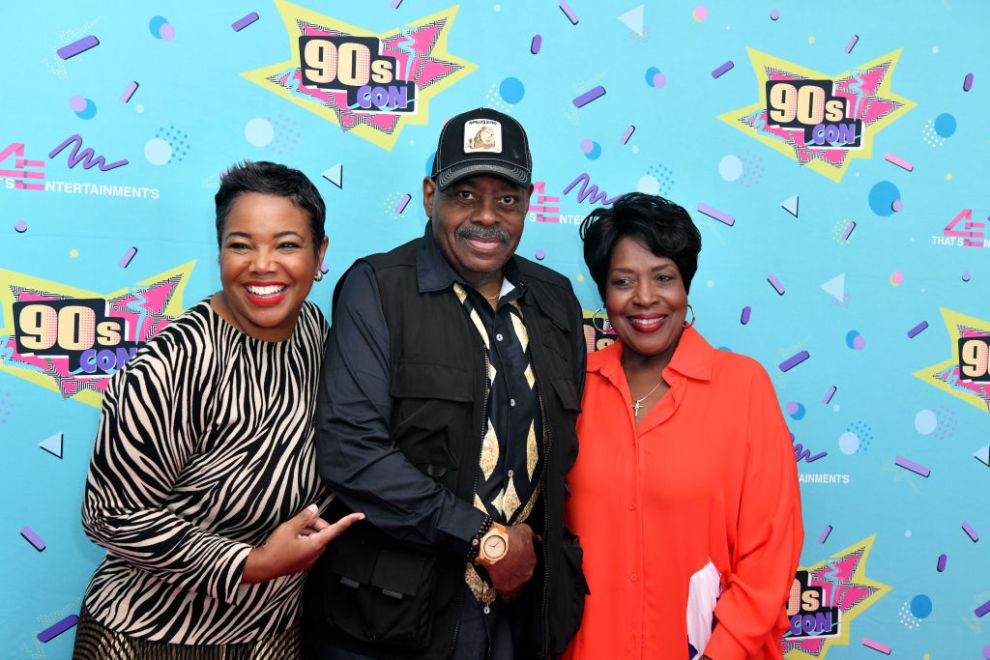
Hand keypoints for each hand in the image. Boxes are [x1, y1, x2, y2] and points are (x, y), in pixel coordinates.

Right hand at [242, 504, 363, 583]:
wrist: (261, 567)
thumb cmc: (275, 548)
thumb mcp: (289, 528)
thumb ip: (304, 517)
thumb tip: (314, 508)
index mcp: (316, 544)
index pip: (336, 529)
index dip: (348, 520)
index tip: (361, 515)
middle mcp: (316, 553)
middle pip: (323, 531)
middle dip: (314, 523)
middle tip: (299, 521)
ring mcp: (309, 559)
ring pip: (315, 538)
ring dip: (306, 531)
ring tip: (290, 531)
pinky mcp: (302, 562)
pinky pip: (308, 546)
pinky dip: (302, 539)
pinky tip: (289, 539)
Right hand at [486, 523, 536, 600]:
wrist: (492, 547)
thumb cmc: (509, 537)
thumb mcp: (525, 531)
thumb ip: (533, 537)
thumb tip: (538, 539)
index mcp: (533, 562)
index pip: (533, 567)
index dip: (526, 566)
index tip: (520, 564)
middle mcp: (527, 575)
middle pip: (526, 580)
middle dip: (520, 578)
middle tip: (513, 574)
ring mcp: (516, 584)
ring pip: (518, 592)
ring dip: (514, 589)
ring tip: (508, 586)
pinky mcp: (504, 590)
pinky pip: (507, 598)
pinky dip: (505, 596)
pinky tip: (502, 593)